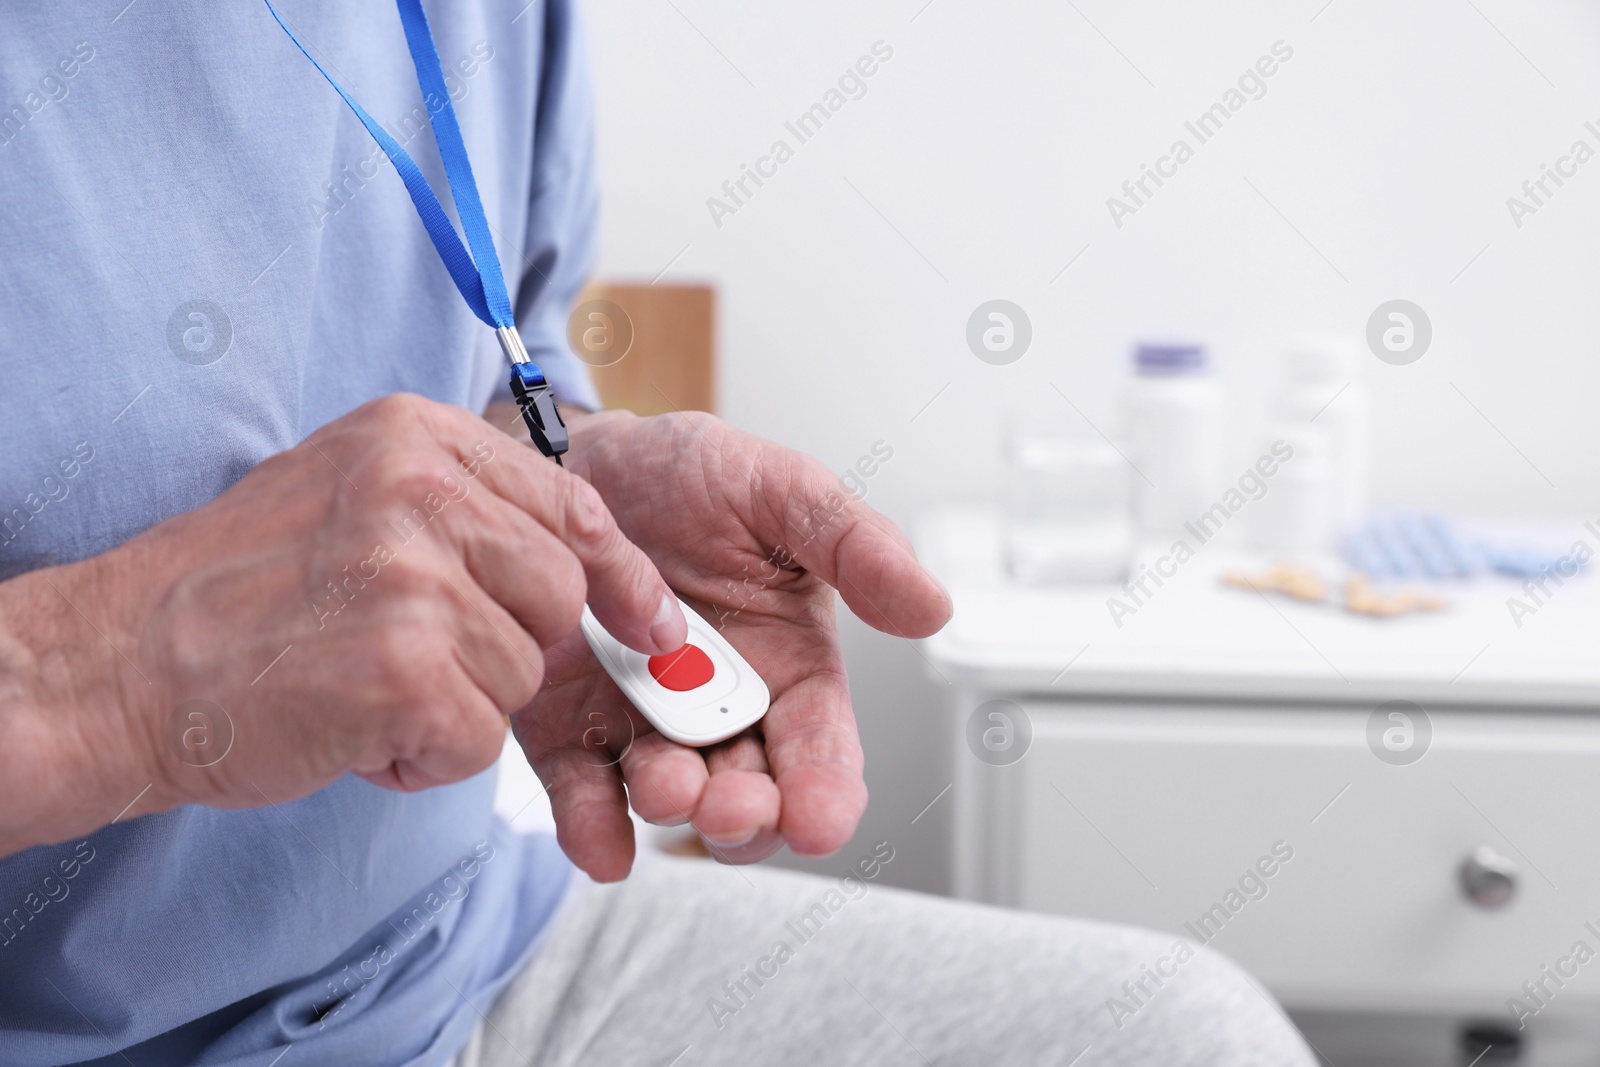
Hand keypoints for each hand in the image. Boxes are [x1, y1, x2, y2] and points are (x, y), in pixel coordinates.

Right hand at [1, 394, 686, 853]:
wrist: (119, 665)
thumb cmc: (239, 591)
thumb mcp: (350, 495)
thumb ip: (460, 508)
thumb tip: (588, 562)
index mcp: (415, 436)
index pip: (573, 505)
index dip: (621, 574)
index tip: (649, 622)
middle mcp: (420, 490)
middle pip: (560, 594)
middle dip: (513, 647)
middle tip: (424, 661)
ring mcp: (413, 576)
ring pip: (522, 675)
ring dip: (459, 706)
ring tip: (367, 690)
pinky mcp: (403, 667)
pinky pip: (480, 740)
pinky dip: (427, 759)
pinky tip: (356, 731)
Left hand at [507, 408, 950, 879]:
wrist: (575, 459)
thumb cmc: (687, 475)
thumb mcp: (781, 488)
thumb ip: (856, 545)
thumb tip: (933, 607)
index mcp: (788, 667)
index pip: (820, 750)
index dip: (825, 793)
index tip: (818, 819)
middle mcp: (720, 712)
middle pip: (751, 799)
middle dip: (746, 818)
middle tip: (730, 805)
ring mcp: (643, 726)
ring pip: (669, 803)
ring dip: (671, 811)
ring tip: (663, 783)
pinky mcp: (569, 729)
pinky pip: (582, 793)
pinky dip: (591, 829)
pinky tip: (602, 846)